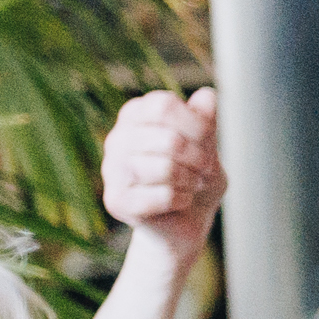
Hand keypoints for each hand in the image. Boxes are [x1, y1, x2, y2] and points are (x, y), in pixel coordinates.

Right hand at [102, 87, 221, 269]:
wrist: (186, 223)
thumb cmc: (196, 176)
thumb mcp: (208, 145)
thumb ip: (206, 120)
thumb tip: (208, 95)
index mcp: (135, 115)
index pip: (164, 105)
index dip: (197, 124)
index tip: (208, 141)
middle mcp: (116, 138)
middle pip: (169, 139)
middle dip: (200, 158)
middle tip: (203, 170)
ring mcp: (111, 170)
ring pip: (166, 168)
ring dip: (192, 180)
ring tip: (192, 184)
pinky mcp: (116, 200)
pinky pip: (164, 196)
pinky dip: (183, 200)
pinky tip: (180, 201)